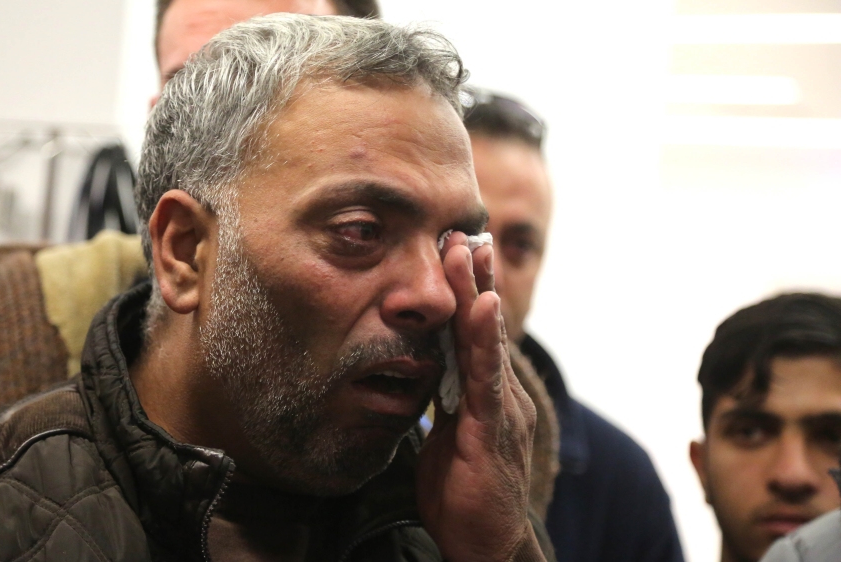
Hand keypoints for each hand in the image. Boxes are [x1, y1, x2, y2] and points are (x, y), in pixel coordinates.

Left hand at [416, 232, 543, 561]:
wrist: (485, 544)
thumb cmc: (464, 493)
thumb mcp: (444, 437)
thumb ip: (441, 402)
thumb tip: (423, 373)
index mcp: (485, 393)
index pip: (473, 333)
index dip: (465, 291)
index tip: (454, 250)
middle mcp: (500, 392)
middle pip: (484, 326)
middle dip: (472, 277)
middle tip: (461, 230)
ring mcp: (502, 408)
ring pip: (487, 341)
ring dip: (476, 292)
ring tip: (468, 250)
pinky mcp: (495, 429)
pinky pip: (488, 378)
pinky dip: (486, 340)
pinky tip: (483, 306)